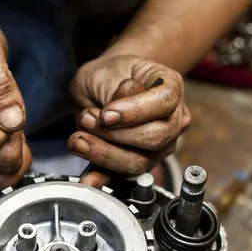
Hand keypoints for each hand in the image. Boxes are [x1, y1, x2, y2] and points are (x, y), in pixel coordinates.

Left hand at [69, 55, 190, 187]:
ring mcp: (159, 146)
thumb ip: (111, 90)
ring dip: (104, 154)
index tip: (106, 113)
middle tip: (87, 121)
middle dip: (115, 134)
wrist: (106, 84)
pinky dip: (102, 178)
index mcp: (171, 88)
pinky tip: (89, 179)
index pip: (164, 102)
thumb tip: (112, 115)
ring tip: (79, 140)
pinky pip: (121, 176)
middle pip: (155, 137)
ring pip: (139, 162)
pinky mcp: (137, 163)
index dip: (134, 111)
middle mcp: (172, 120)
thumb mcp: (105, 71)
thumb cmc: (110, 74)